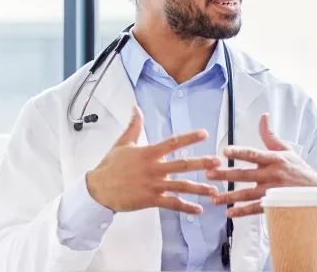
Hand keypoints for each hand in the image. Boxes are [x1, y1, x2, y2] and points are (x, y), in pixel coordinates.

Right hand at [86, 105, 222, 214]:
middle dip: (202, 163)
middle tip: (218, 162)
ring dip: (199, 188)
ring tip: (215, 189)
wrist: (98, 189)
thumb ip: (134, 126)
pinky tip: (199, 209)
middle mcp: (153, 168)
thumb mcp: (123, 143)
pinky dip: (186, 207)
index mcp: (148, 152)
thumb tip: (136, 107)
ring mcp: (153, 185)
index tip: (205, 134)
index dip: (190, 138)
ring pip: (181, 186)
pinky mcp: (150, 200)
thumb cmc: (110, 165)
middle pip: (182, 165)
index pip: (173, 142)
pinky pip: (172, 204)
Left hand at [207, 114, 316, 216]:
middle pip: (245, 175)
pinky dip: (242, 212)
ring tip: (214, 199)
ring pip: (248, 194)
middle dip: (226, 175)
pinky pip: (256, 208)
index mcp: (274, 159)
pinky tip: (229, 213)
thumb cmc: (298, 168)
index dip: (239, 152)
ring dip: (229, 197)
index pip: (253, 154)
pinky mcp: (274, 204)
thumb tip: (263, 116)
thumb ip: (270, 135)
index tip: (224, 150)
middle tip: (209, 175)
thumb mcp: (286, 150)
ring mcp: (273, 191)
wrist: (316, 190)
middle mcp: (272, 174)